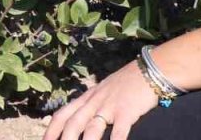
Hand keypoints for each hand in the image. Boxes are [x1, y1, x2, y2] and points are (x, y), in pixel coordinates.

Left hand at [43, 60, 158, 139]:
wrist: (149, 70)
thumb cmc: (127, 82)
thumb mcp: (103, 90)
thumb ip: (91, 103)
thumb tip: (79, 119)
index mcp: (87, 97)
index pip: (62, 115)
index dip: (51, 131)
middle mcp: (94, 102)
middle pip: (73, 124)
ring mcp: (110, 106)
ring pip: (92, 129)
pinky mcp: (126, 111)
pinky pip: (118, 131)